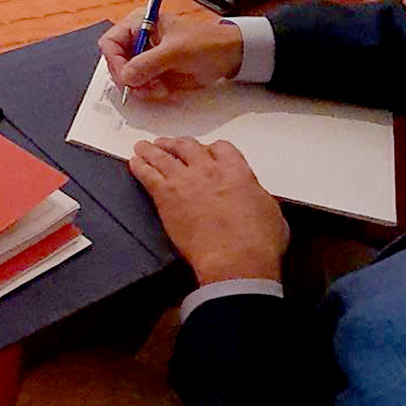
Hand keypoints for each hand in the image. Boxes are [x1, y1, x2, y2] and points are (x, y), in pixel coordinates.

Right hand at [97, 11, 244, 99]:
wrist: (229, 57)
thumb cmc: (207, 43)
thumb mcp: (177, 51)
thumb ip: (149, 63)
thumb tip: (126, 76)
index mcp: (140, 23)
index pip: (110, 43)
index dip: (115, 61)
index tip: (127, 77)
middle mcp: (138, 40)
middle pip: (116, 63)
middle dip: (130, 78)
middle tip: (145, 87)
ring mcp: (145, 57)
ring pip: (127, 78)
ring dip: (140, 88)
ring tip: (160, 90)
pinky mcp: (154, 72)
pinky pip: (140, 87)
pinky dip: (149, 92)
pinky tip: (164, 90)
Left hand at [130, 137, 287, 284]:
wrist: (235, 260)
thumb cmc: (257, 243)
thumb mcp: (271, 212)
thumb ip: (257, 196)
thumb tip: (255, 196)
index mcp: (236, 171)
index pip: (220, 148)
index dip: (210, 149)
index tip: (205, 152)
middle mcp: (209, 170)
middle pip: (187, 146)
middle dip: (177, 144)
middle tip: (170, 145)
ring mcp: (185, 181)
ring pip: (163, 156)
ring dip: (153, 150)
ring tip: (144, 147)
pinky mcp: (166, 197)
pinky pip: (148, 174)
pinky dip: (140, 167)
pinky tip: (135, 164)